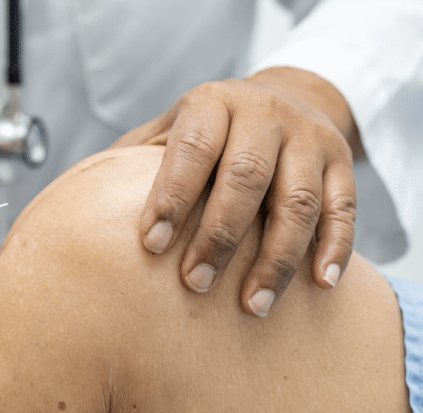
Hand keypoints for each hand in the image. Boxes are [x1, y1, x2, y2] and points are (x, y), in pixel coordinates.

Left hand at [114, 67, 359, 316]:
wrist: (288, 97)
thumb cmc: (211, 132)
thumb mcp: (171, 130)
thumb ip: (136, 160)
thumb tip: (79, 205)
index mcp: (212, 105)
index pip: (191, 150)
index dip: (172, 198)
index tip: (151, 246)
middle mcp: (263, 115)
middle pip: (245, 178)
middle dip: (219, 237)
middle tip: (194, 286)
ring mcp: (309, 138)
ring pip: (296, 201)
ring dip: (276, 258)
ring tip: (253, 306)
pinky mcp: (344, 162)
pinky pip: (343, 209)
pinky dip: (335, 248)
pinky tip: (320, 285)